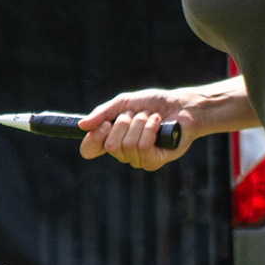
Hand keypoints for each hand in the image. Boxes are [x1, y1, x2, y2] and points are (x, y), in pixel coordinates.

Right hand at [76, 88, 203, 171]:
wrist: (182, 105)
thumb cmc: (154, 104)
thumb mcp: (124, 102)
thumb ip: (103, 113)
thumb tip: (82, 126)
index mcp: (111, 139)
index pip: (89, 150)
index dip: (93, 138)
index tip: (104, 123)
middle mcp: (122, 153)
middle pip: (110, 145)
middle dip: (124, 123)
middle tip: (136, 115)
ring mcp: (137, 159)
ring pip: (128, 145)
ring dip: (140, 123)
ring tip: (151, 118)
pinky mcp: (153, 162)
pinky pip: (143, 147)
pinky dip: (150, 128)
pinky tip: (158, 124)